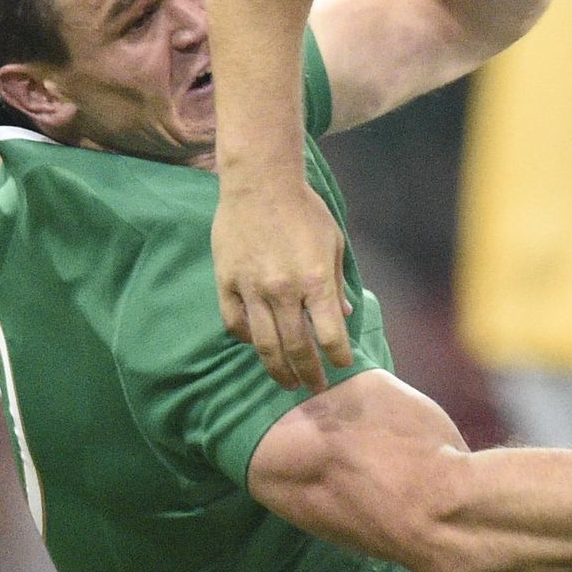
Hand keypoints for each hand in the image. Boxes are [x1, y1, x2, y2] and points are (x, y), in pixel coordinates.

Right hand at [212, 173, 354, 390]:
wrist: (260, 182)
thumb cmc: (304, 209)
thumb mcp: (334, 243)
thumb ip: (338, 283)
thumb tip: (344, 316)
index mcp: (316, 280)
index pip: (330, 335)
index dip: (338, 357)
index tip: (342, 366)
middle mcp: (284, 291)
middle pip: (297, 349)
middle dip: (309, 374)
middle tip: (314, 389)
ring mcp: (252, 289)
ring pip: (264, 345)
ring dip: (278, 369)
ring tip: (287, 383)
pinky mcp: (227, 283)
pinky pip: (235, 323)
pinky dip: (247, 339)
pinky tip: (257, 345)